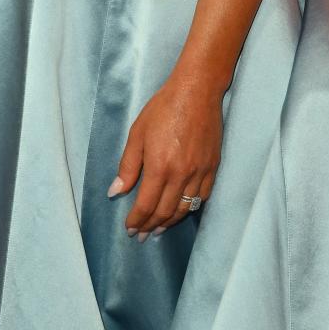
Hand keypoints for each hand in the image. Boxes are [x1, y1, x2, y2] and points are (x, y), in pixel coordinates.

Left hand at [108, 76, 221, 239]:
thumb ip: (128, 166)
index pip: (146, 205)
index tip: (130, 230)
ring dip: (169, 222)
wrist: (196, 93)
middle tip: (141, 236)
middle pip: (165, 212)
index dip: (136, 221)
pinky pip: (201, 198)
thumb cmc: (163, 109)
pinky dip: (189, 209)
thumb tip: (116, 192)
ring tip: (158, 229)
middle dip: (150, 226)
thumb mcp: (137, 133)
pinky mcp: (212, 169)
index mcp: (160, 167)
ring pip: (184, 209)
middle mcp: (181, 175)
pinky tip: (181, 212)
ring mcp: (200, 174)